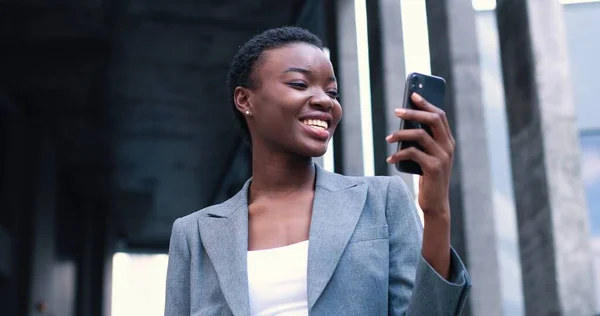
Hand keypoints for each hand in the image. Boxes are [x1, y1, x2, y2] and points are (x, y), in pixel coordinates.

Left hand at [385, 93, 454, 217]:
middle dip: (413, 112)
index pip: (439, 116)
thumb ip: (422, 142)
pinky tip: (390, 158)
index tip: (413, 94)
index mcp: (448, 142)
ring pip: (420, 135)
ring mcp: (442, 157)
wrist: (435, 203)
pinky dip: (399, 154)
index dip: (426, 103)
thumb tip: (404, 123)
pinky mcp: (433, 168)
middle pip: (432, 120)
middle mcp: (448, 147)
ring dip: (401, 133)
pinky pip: (413, 153)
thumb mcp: (427, 157)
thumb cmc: (427, 178)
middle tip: (396, 111)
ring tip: (388, 138)